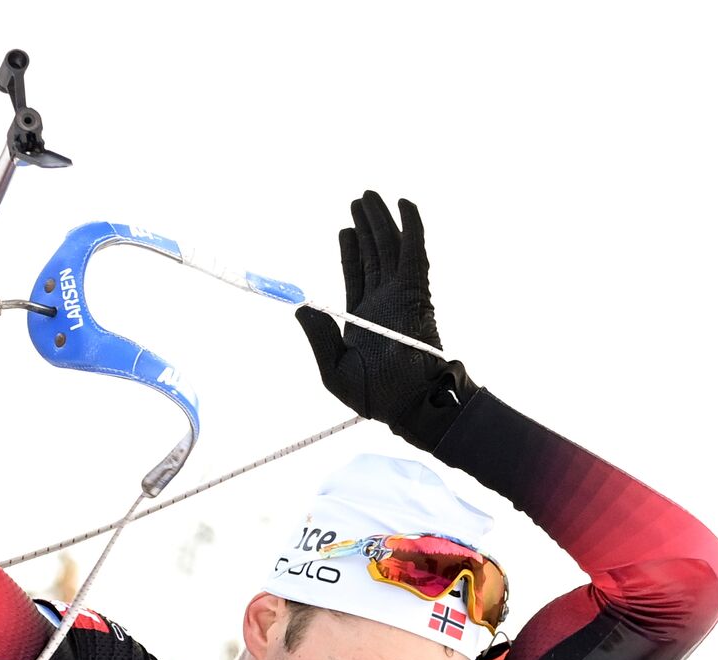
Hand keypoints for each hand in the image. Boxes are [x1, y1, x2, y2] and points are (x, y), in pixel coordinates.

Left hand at [295, 191, 476, 450]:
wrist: (410, 404)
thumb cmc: (375, 397)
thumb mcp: (334, 370)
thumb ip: (318, 338)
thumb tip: (300, 308)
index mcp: (363, 320)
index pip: (356, 275)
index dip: (351, 251)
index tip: (346, 229)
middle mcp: (384, 303)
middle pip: (374, 255)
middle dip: (366, 227)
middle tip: (358, 200)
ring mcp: (401, 295)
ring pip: (390, 248)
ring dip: (381, 221)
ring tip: (368, 197)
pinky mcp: (417, 292)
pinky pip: (415, 253)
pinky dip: (411, 228)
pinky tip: (405, 205)